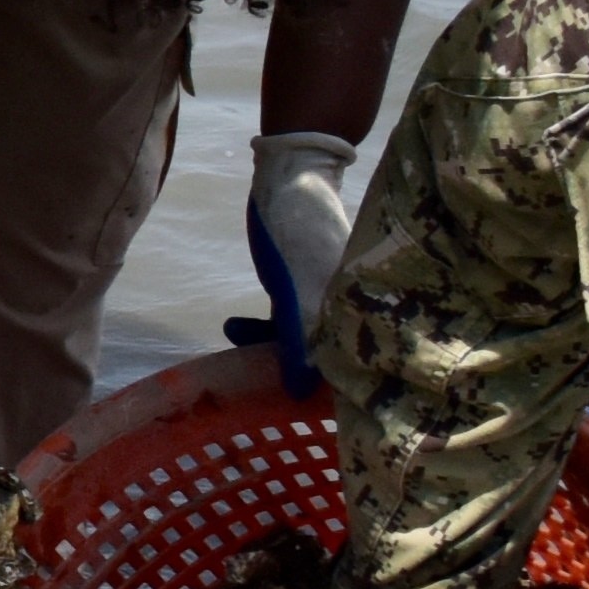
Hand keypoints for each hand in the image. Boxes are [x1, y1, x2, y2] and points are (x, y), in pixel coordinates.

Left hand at [246, 129, 358, 398]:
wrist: (289, 175)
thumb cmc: (299, 224)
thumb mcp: (297, 281)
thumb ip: (300, 332)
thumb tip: (302, 388)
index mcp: (356, 309)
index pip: (354, 363)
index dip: (339, 391)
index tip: (310, 412)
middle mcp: (344, 308)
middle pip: (328, 358)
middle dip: (300, 378)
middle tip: (264, 392)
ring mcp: (321, 298)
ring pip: (302, 342)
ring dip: (272, 353)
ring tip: (239, 350)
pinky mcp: (298, 288)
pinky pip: (285, 323)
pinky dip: (263, 331)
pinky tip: (232, 327)